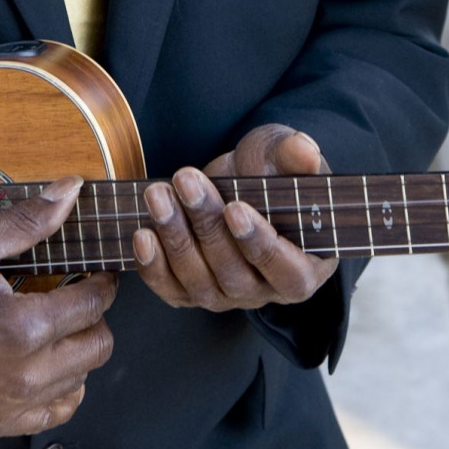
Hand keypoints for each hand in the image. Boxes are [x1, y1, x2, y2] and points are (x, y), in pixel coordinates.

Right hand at [0, 176, 115, 442]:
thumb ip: (28, 221)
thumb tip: (70, 190)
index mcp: (22, 327)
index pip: (94, 304)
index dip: (102, 279)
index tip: (96, 267)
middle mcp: (21, 377)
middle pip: (97, 349)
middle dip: (94, 316)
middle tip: (74, 293)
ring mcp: (5, 410)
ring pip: (77, 388)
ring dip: (76, 354)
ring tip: (51, 325)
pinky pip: (44, 417)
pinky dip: (52, 391)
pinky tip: (32, 362)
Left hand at [133, 125, 337, 312]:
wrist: (237, 178)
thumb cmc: (270, 172)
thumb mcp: (284, 155)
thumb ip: (296, 155)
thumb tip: (306, 152)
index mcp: (305, 267)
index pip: (287, 271)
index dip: (260, 244)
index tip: (235, 209)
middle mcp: (265, 290)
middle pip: (234, 274)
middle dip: (206, 226)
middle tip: (186, 181)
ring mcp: (227, 295)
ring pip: (200, 283)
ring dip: (176, 238)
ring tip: (158, 196)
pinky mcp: (191, 291)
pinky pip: (171, 290)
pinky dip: (153, 266)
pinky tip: (142, 234)